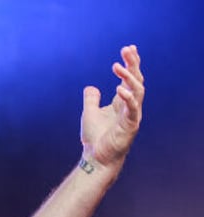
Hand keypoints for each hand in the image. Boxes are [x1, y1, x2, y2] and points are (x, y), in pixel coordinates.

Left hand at [80, 45, 144, 168]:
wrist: (96, 158)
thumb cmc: (95, 138)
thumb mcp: (89, 113)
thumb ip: (91, 99)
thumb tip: (91, 87)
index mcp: (122, 102)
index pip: (130, 78)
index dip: (130, 63)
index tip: (128, 48)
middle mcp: (130, 106)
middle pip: (137, 80)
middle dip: (133, 64)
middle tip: (127, 50)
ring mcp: (132, 115)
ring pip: (138, 91)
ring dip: (129, 77)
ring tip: (118, 66)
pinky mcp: (130, 126)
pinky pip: (133, 109)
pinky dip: (128, 98)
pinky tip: (120, 88)